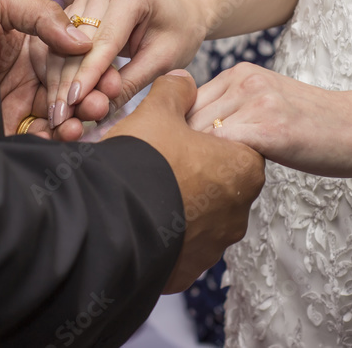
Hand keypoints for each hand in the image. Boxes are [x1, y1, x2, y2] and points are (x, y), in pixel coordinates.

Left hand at [0, 0, 114, 138]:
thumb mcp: (6, 5)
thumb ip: (45, 17)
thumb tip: (83, 42)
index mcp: (39, 49)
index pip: (77, 66)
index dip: (97, 75)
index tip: (113, 82)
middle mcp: (31, 78)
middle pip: (70, 96)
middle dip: (89, 104)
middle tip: (99, 107)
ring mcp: (15, 103)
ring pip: (54, 121)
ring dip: (71, 126)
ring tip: (76, 127)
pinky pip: (26, 138)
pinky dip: (43, 141)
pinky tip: (50, 136)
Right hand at [45, 0, 208, 131]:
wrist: (181, 11)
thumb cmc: (178, 34)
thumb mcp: (162, 61)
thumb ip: (129, 83)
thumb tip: (96, 110)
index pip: (104, 41)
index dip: (87, 74)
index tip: (73, 103)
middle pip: (77, 42)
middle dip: (69, 82)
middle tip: (62, 118)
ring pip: (63, 43)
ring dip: (59, 79)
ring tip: (58, 113)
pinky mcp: (78, 6)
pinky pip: (61, 42)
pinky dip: (60, 70)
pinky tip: (58, 97)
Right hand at [105, 70, 265, 292]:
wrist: (108, 216)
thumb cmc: (142, 160)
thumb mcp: (158, 111)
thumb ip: (176, 91)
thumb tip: (183, 81)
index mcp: (243, 169)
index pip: (237, 145)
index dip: (208, 135)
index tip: (180, 135)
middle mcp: (238, 211)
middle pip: (220, 183)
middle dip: (194, 172)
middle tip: (160, 160)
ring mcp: (214, 245)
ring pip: (200, 217)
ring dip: (179, 204)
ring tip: (145, 189)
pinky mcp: (187, 269)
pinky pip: (179, 246)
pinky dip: (164, 233)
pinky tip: (140, 217)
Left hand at [184, 63, 351, 176]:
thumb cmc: (314, 126)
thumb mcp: (266, 103)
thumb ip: (229, 110)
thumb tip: (184, 138)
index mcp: (239, 73)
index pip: (183, 102)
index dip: (173, 134)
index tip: (175, 159)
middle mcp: (244, 81)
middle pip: (185, 118)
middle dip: (180, 150)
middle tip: (186, 178)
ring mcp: (257, 101)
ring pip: (200, 135)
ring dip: (198, 163)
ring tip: (210, 184)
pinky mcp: (269, 127)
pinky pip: (223, 149)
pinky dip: (219, 169)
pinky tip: (229, 184)